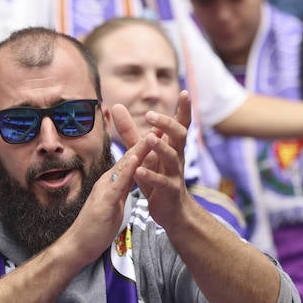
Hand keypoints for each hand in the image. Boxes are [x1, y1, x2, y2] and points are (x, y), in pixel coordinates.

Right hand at [59, 133, 154, 265]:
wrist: (77, 246)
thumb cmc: (95, 229)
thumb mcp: (113, 206)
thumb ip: (120, 191)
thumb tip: (128, 181)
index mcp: (112, 183)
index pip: (131, 162)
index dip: (145, 148)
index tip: (158, 134)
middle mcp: (107, 182)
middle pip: (129, 158)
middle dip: (145, 142)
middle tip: (160, 125)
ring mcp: (104, 190)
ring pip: (124, 166)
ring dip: (138, 150)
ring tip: (152, 135)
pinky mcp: (104, 202)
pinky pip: (118, 183)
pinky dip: (128, 170)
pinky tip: (137, 159)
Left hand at [109, 90, 193, 231]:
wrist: (170, 211)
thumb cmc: (157, 177)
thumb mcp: (143, 153)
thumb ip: (130, 131)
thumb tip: (117, 106)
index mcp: (172, 146)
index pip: (180, 124)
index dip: (184, 109)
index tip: (185, 92)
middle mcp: (177, 157)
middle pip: (179, 135)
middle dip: (168, 123)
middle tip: (151, 114)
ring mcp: (175, 174)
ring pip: (173, 158)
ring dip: (161, 147)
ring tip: (149, 138)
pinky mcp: (169, 191)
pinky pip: (162, 183)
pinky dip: (151, 177)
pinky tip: (139, 171)